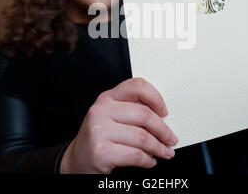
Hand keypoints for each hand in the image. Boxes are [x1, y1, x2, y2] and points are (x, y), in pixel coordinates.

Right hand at [60, 78, 177, 173]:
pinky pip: (136, 155)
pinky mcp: (101, 151)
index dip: (156, 98)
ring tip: (163, 152)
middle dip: (163, 130)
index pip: (136, 86)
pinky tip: (149, 161)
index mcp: (106, 98)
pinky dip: (148, 160)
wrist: (76, 161)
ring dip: (158, 148)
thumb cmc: (99, 138)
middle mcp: (100, 111)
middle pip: (144, 115)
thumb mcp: (110, 117)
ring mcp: (99, 131)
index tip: (164, 112)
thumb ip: (130, 110)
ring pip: (142, 137)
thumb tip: (162, 118)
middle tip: (170, 139)